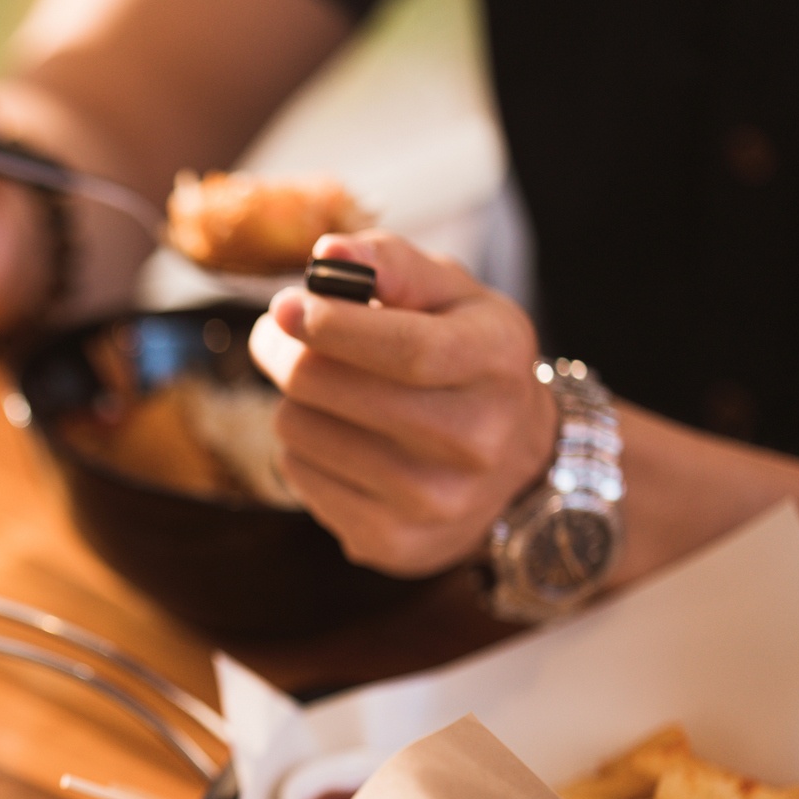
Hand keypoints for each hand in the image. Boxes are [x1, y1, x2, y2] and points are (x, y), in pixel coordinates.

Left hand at [247, 231, 557, 575]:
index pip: (402, 349)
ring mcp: (434, 502)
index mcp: (494, 361)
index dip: (330, 325)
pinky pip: (299, 479)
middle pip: (328, 389)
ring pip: (300, 432)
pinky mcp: (393, 543)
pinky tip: (342, 443)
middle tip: (278, 336)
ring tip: (327, 394)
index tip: (284, 307)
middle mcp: (474, 439)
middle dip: (285, 352)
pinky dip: (304, 452)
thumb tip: (328, 254)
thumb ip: (392, 263)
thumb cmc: (469, 362)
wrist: (519, 466)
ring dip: (296, 402)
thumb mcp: (454, 296)